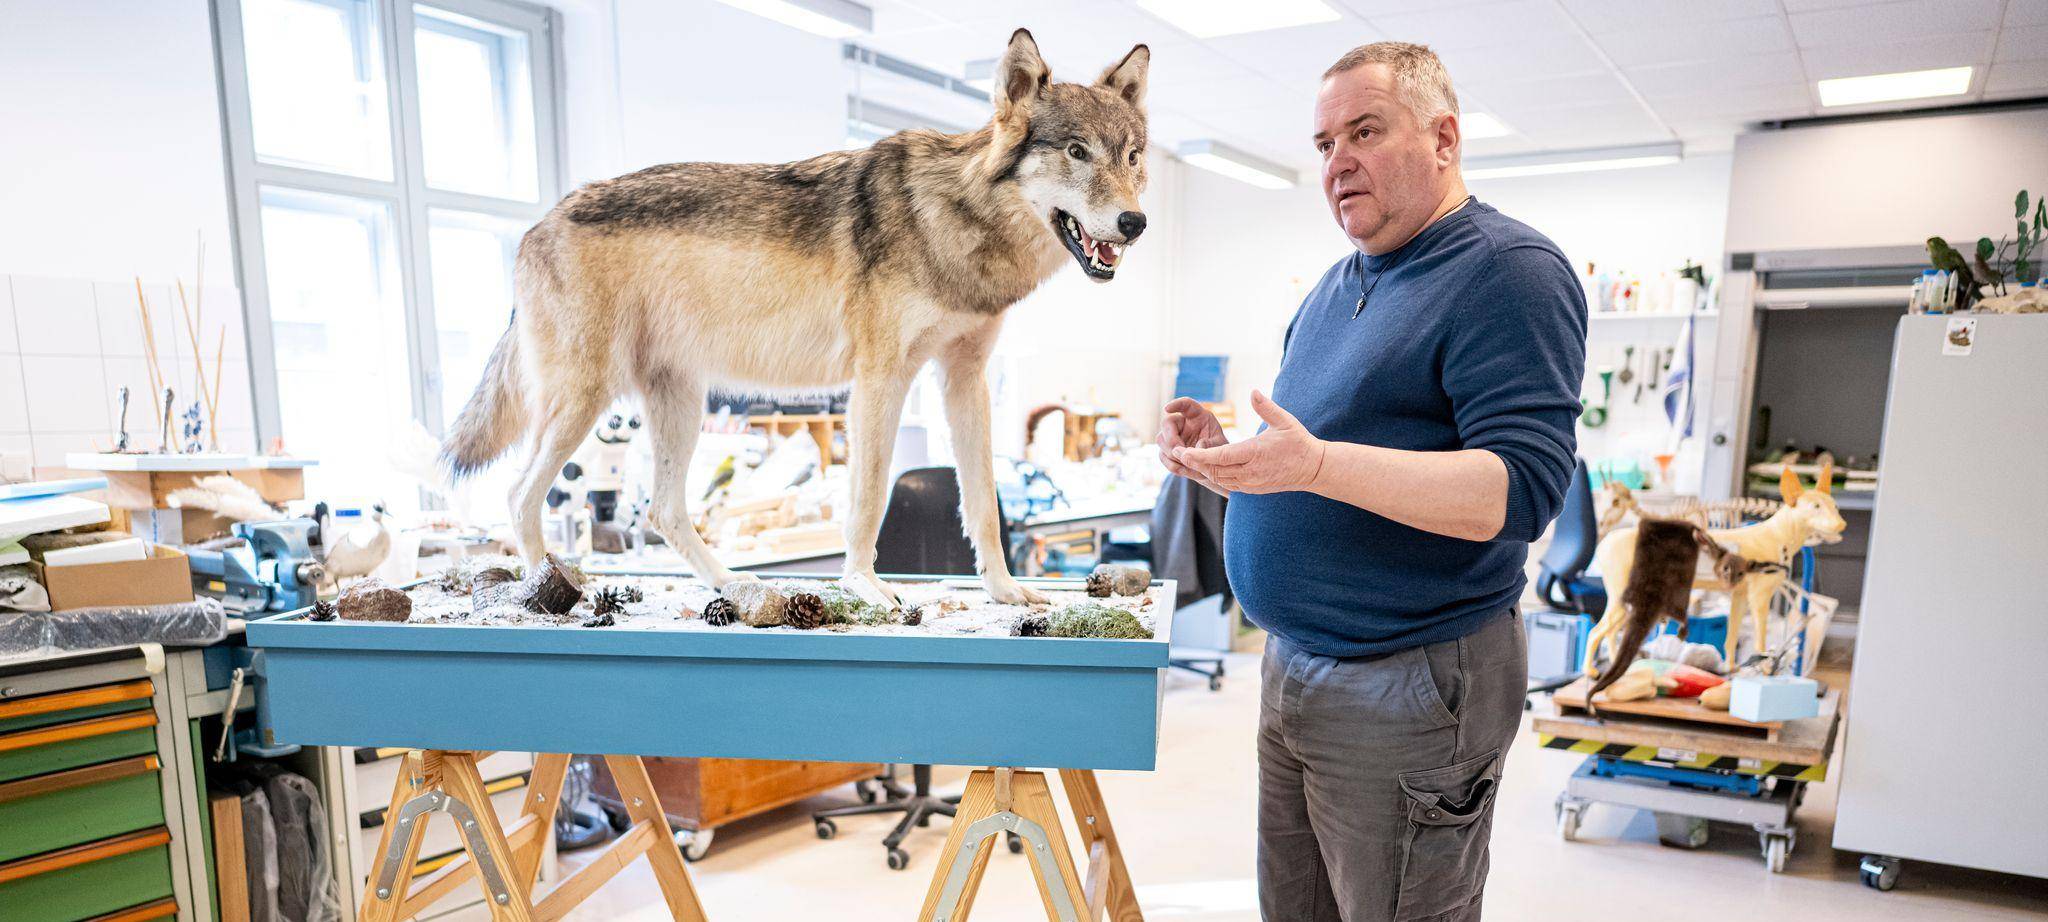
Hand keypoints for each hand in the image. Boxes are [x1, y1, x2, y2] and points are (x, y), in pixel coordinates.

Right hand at [1158, 397, 1228, 493]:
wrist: (1215, 466)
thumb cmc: (1220, 451)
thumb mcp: (1222, 447)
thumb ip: (1212, 445)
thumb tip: (1197, 448)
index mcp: (1198, 416)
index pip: (1186, 405)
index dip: (1176, 404)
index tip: (1167, 409)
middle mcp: (1182, 423)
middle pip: (1167, 423)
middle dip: (1172, 439)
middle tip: (1183, 453)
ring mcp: (1172, 436)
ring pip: (1161, 440)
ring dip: (1173, 455)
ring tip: (1191, 465)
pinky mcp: (1167, 450)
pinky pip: (1163, 457)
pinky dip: (1174, 466)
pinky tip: (1187, 471)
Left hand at [1174, 391, 1325, 494]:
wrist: (1313, 468)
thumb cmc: (1298, 442)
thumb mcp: (1284, 421)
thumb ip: (1266, 407)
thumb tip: (1253, 392)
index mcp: (1255, 454)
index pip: (1220, 457)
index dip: (1199, 456)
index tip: (1182, 452)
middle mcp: (1250, 472)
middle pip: (1214, 471)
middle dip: (1195, 463)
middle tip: (1177, 454)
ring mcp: (1251, 484)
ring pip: (1219, 480)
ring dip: (1204, 471)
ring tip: (1189, 459)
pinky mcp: (1253, 490)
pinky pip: (1228, 485)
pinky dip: (1215, 477)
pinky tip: (1207, 468)